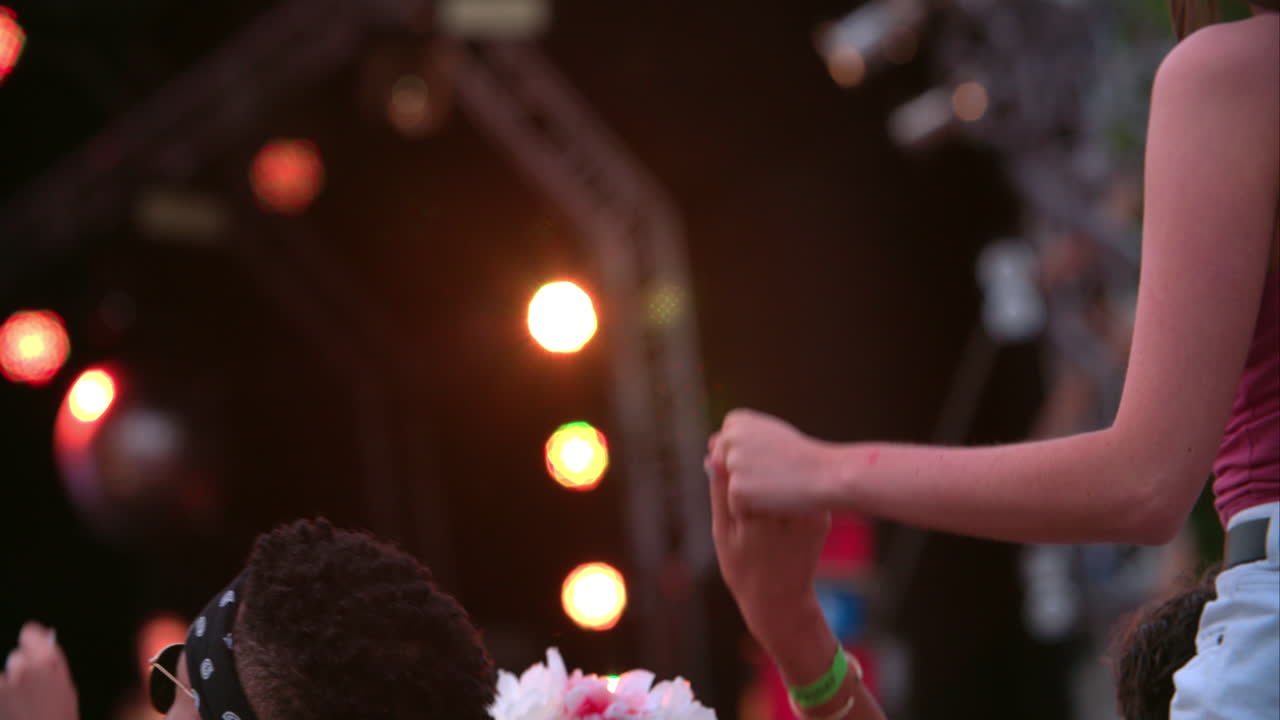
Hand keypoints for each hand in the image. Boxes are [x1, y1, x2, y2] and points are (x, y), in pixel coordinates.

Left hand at [0, 623, 78, 719]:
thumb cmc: (58, 719)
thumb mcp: (66, 688)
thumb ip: (54, 663)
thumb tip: (45, 643)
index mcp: (45, 660)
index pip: (29, 632)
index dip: (32, 640)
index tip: (32, 645)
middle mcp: (21, 668)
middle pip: (16, 657)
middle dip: (21, 669)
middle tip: (30, 690)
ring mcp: (3, 684)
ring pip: (4, 677)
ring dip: (8, 687)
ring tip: (20, 707)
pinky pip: (0, 688)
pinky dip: (4, 698)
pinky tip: (12, 710)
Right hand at [707, 441, 830, 646]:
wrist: (780, 599)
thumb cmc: (742, 567)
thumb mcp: (723, 532)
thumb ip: (719, 493)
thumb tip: (713, 455)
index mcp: (756, 515)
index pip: (745, 466)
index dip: (733, 455)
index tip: (722, 450)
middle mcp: (787, 512)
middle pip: (770, 465)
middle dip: (754, 458)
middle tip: (739, 456)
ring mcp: (809, 515)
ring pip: (789, 473)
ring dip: (774, 468)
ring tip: (757, 473)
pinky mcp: (822, 518)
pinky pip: (802, 489)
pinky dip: (789, 484)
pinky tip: (777, 490)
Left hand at [713, 409, 834, 513]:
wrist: (827, 475)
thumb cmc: (802, 457)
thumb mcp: (769, 437)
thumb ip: (739, 439)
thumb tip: (709, 445)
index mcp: (736, 420)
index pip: (725, 452)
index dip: (750, 463)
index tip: (772, 458)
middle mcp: (730, 438)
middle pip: (724, 471)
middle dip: (745, 479)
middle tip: (774, 474)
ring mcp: (732, 463)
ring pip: (730, 490)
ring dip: (750, 494)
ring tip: (775, 485)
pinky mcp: (737, 489)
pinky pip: (737, 508)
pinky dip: (753, 510)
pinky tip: (774, 499)